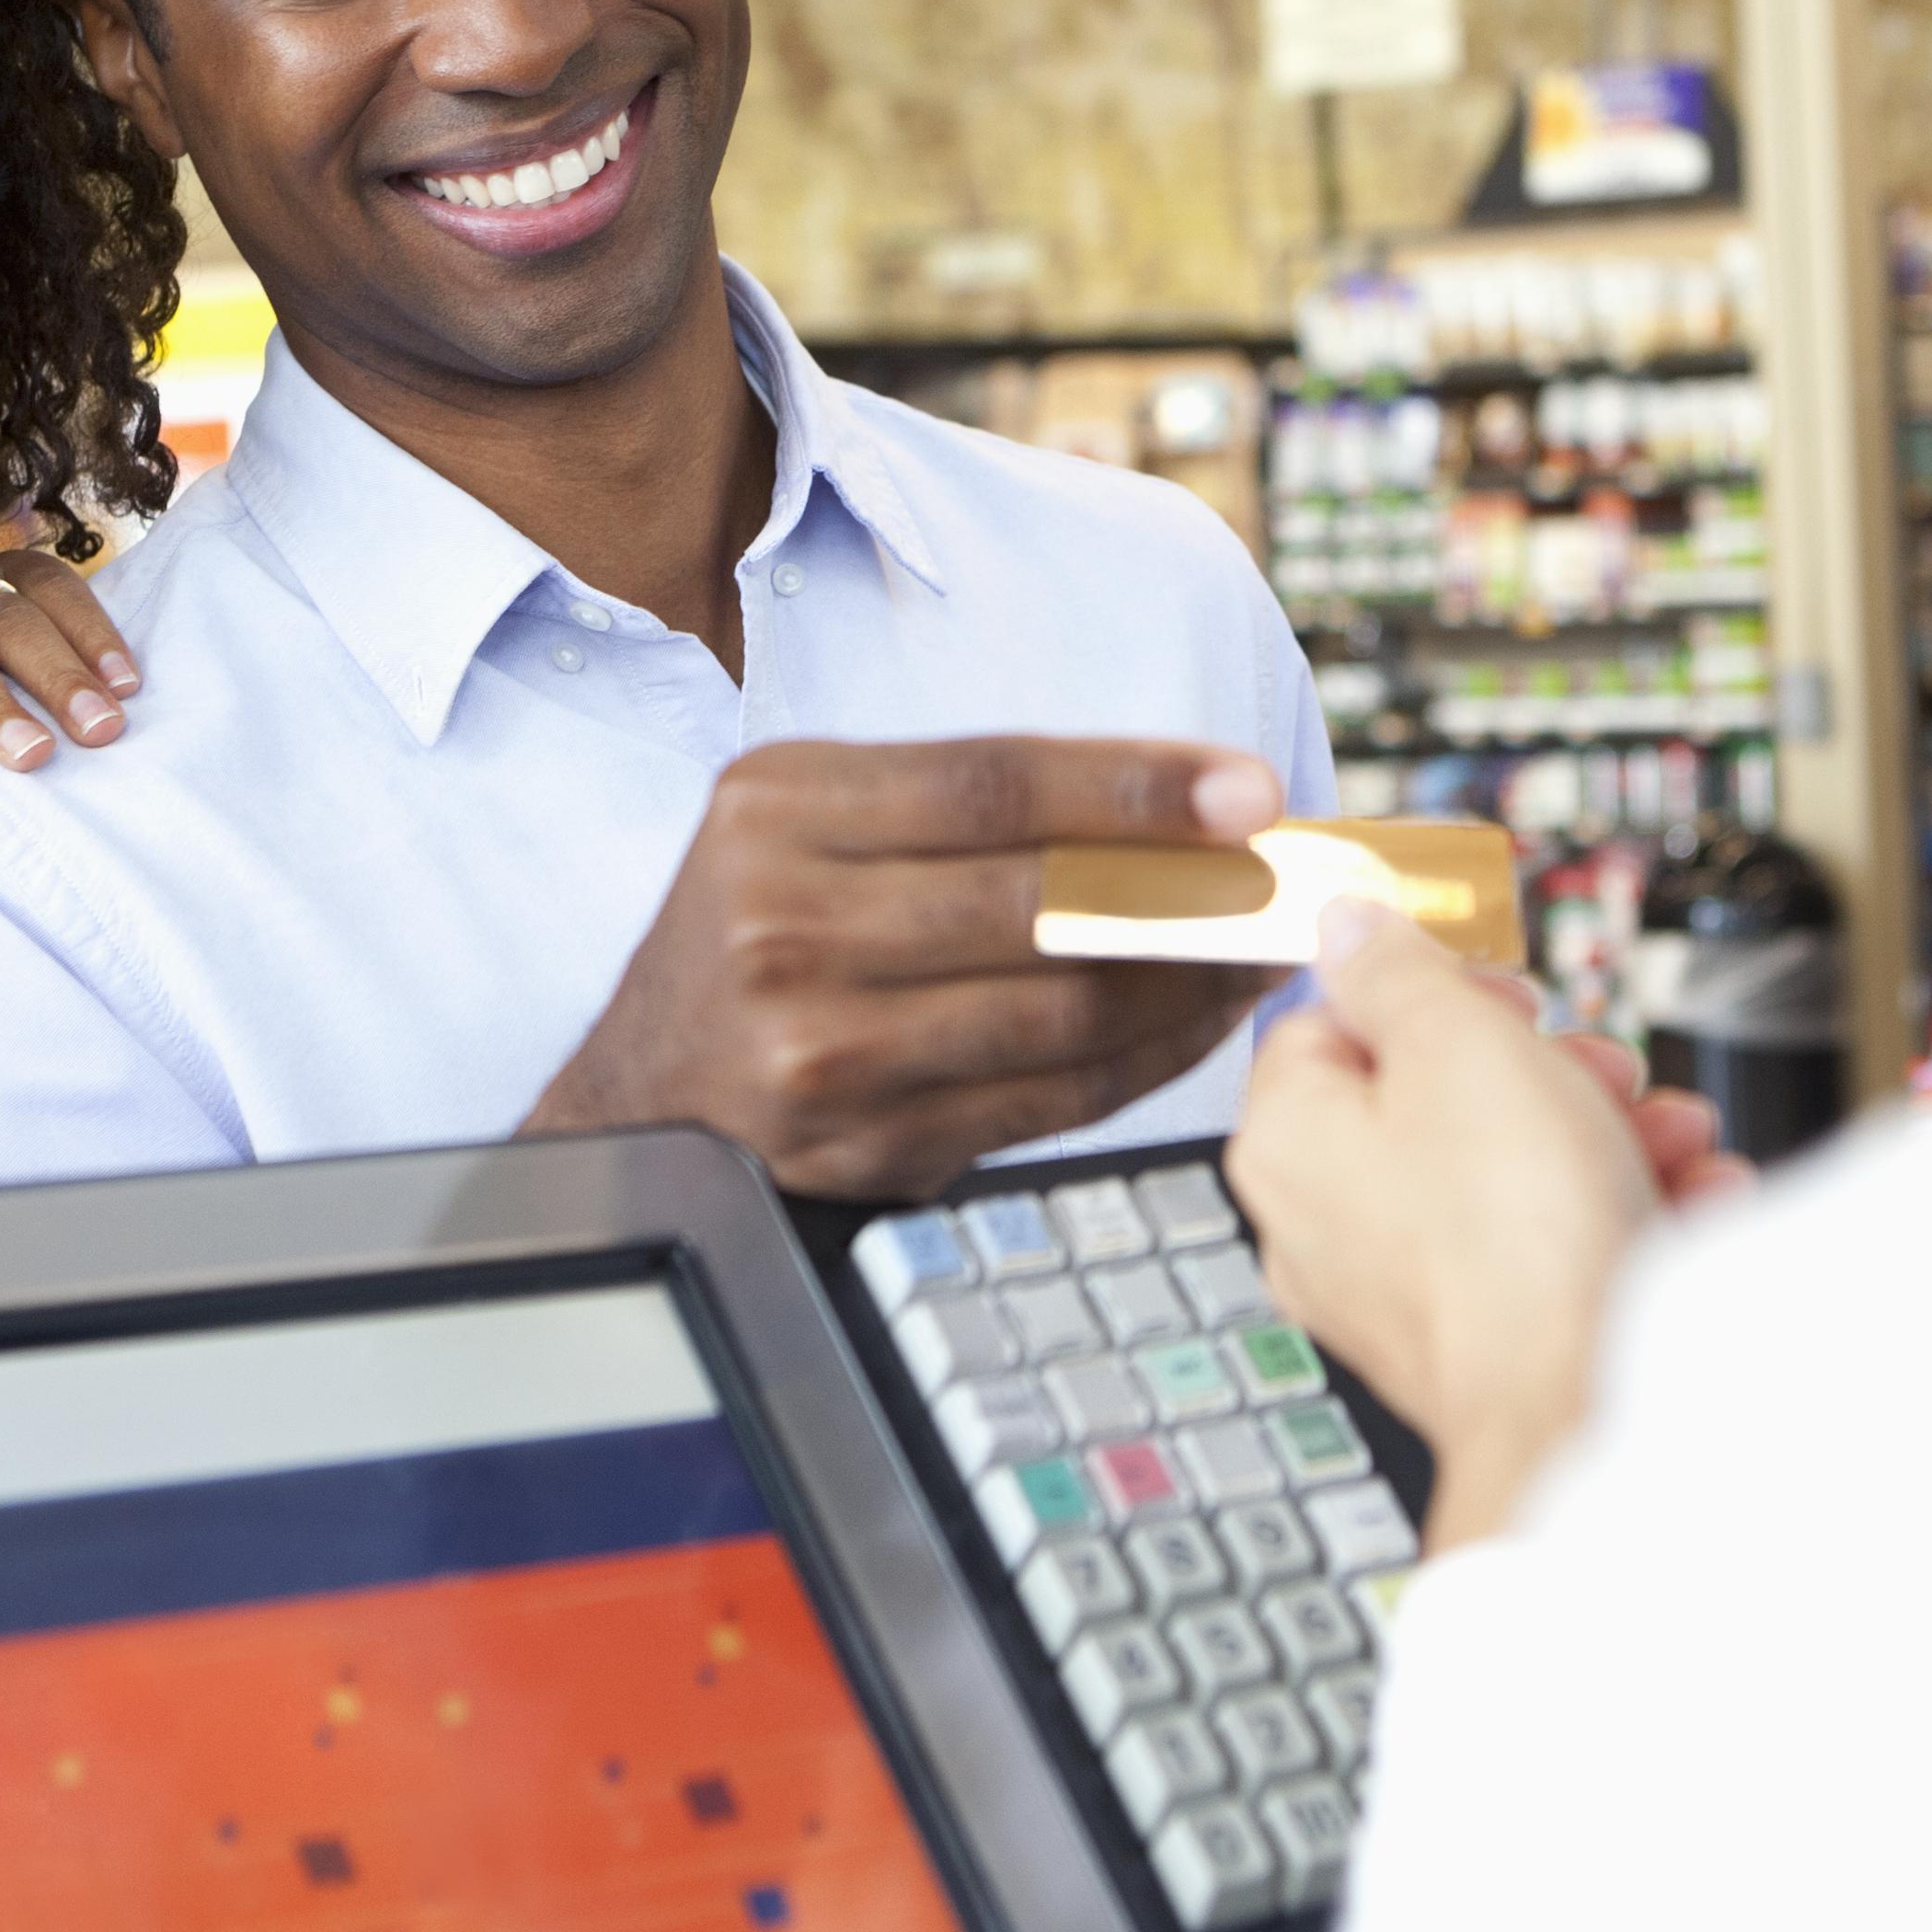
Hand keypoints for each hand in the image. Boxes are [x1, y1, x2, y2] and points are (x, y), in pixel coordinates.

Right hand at [525, 738, 1287, 1199]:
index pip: (992, 784)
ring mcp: (822, 1053)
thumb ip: (954, 801)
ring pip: (1061, 1014)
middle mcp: (787, 929)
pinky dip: (1145, 1063)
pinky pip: (1049, 1103)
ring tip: (1262, 952)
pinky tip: (1197, 1026)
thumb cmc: (752, 929)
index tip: (1249, 792)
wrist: (642, 1093)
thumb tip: (1168, 798)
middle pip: (1041, 906)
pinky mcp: (865, 1147)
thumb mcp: (805, 820)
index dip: (1136, 786)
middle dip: (1193, 895)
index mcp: (778, 815)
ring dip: (1189, 986)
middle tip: (1290, 884)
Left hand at [1234, 902, 1740, 1553]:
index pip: (1330, 1021)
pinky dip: (1619, 1219)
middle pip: (1435, 1098)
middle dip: (1549, 1071)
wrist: (1586, 1407)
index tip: (1505, 997)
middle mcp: (1324, 1227)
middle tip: (1603, 1068)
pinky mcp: (1481, 1349)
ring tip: (1671, 1135)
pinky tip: (1685, 1202)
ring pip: (1507, 1176)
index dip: (1429, 992)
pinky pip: (1545, 1254)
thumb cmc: (1515, 1232)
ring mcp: (1402, 1297)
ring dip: (1606, 1137)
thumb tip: (1344, 926)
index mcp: (1289, 1140)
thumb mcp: (1458, 1040)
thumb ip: (1395, 970)